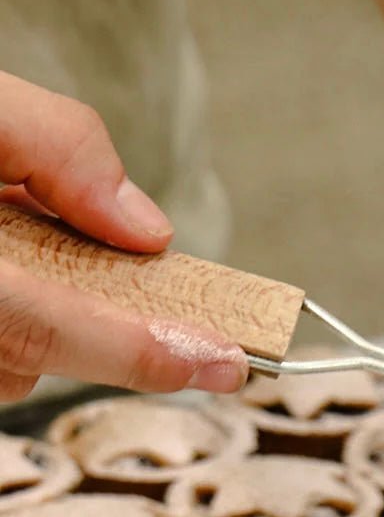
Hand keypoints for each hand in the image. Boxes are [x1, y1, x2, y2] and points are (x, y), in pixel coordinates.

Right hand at [0, 72, 248, 399]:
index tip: (228, 365)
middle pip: (27, 361)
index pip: (44, 331)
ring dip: (27, 322)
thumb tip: (144, 229)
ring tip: (2, 248)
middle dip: (82, 324)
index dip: (141, 355)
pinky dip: (8, 325)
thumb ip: (51, 146)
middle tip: (100, 274)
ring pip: (4, 369)